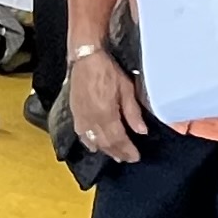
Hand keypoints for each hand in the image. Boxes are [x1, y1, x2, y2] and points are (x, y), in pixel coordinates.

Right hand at [64, 48, 147, 165]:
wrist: (86, 59)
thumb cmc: (107, 70)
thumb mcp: (126, 88)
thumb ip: (133, 112)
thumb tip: (141, 131)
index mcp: (106, 114)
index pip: (119, 139)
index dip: (128, 150)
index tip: (136, 156)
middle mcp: (92, 119)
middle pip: (106, 143)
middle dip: (118, 153)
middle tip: (128, 158)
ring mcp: (81, 117)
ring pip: (94, 141)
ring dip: (106, 150)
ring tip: (115, 156)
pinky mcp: (75, 113)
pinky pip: (82, 134)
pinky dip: (89, 143)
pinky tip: (94, 147)